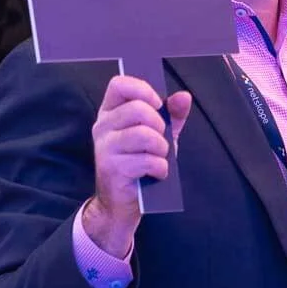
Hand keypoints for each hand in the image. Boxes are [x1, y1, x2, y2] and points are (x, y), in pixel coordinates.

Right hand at [83, 77, 192, 256]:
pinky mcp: (112, 169)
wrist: (121, 204)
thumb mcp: (158, 134)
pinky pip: (146, 161)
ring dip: (161, 149)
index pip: (119, 84)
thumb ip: (172, 114)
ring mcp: (104, 148)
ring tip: (159, 158)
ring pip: (144, 135)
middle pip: (137, 109)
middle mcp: (102, 127)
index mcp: (111, 112)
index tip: (157, 104)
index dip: (142, 89)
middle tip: (160, 140)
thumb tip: (184, 96)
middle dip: (159, 125)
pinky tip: (157, 173)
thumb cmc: (140, 162)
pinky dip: (160, 168)